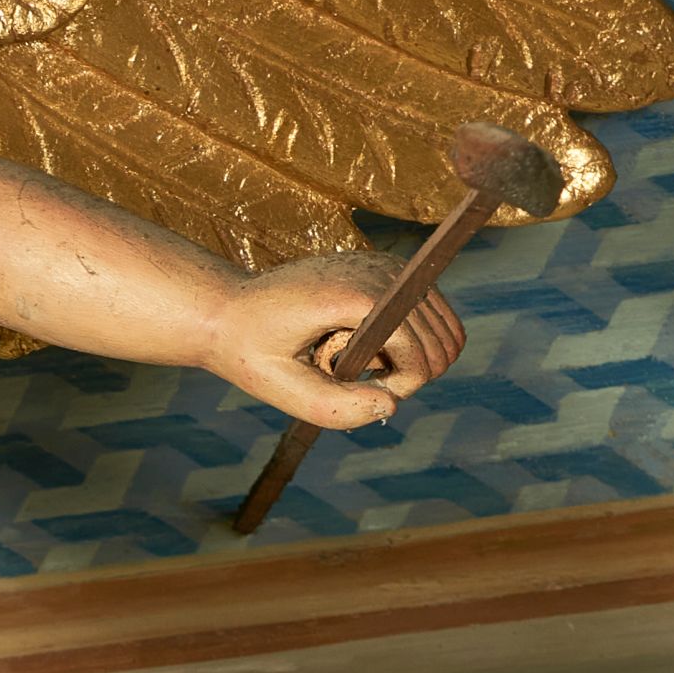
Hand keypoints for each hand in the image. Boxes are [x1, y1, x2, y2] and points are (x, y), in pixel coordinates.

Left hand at [207, 252, 465, 427]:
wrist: (230, 309)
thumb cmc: (250, 351)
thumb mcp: (282, 389)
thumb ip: (337, 407)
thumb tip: (392, 403)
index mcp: (353, 296)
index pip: (419, 350)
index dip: (399, 384)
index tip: (358, 387)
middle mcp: (379, 271)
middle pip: (439, 340)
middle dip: (406, 372)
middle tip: (354, 376)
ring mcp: (387, 265)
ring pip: (443, 328)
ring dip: (409, 355)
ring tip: (358, 361)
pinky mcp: (388, 268)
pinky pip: (430, 314)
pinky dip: (411, 340)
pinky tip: (365, 346)